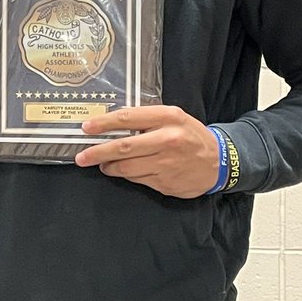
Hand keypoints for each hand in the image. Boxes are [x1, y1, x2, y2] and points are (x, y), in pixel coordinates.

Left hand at [75, 105, 218, 197]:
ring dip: (109, 166)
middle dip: (97, 152)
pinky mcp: (165, 183)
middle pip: (123, 146)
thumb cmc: (191, 136)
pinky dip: (126, 175)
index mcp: (168, 118)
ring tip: (103, 164)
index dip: (103, 123)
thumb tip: (112, 124)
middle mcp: (167, 140)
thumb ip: (147, 119)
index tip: (86, 127)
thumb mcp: (174, 118)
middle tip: (82, 156)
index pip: (128, 118)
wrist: (219, 162)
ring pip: (126, 167)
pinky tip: (124, 171)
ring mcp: (166, 163)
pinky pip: (136, 179)